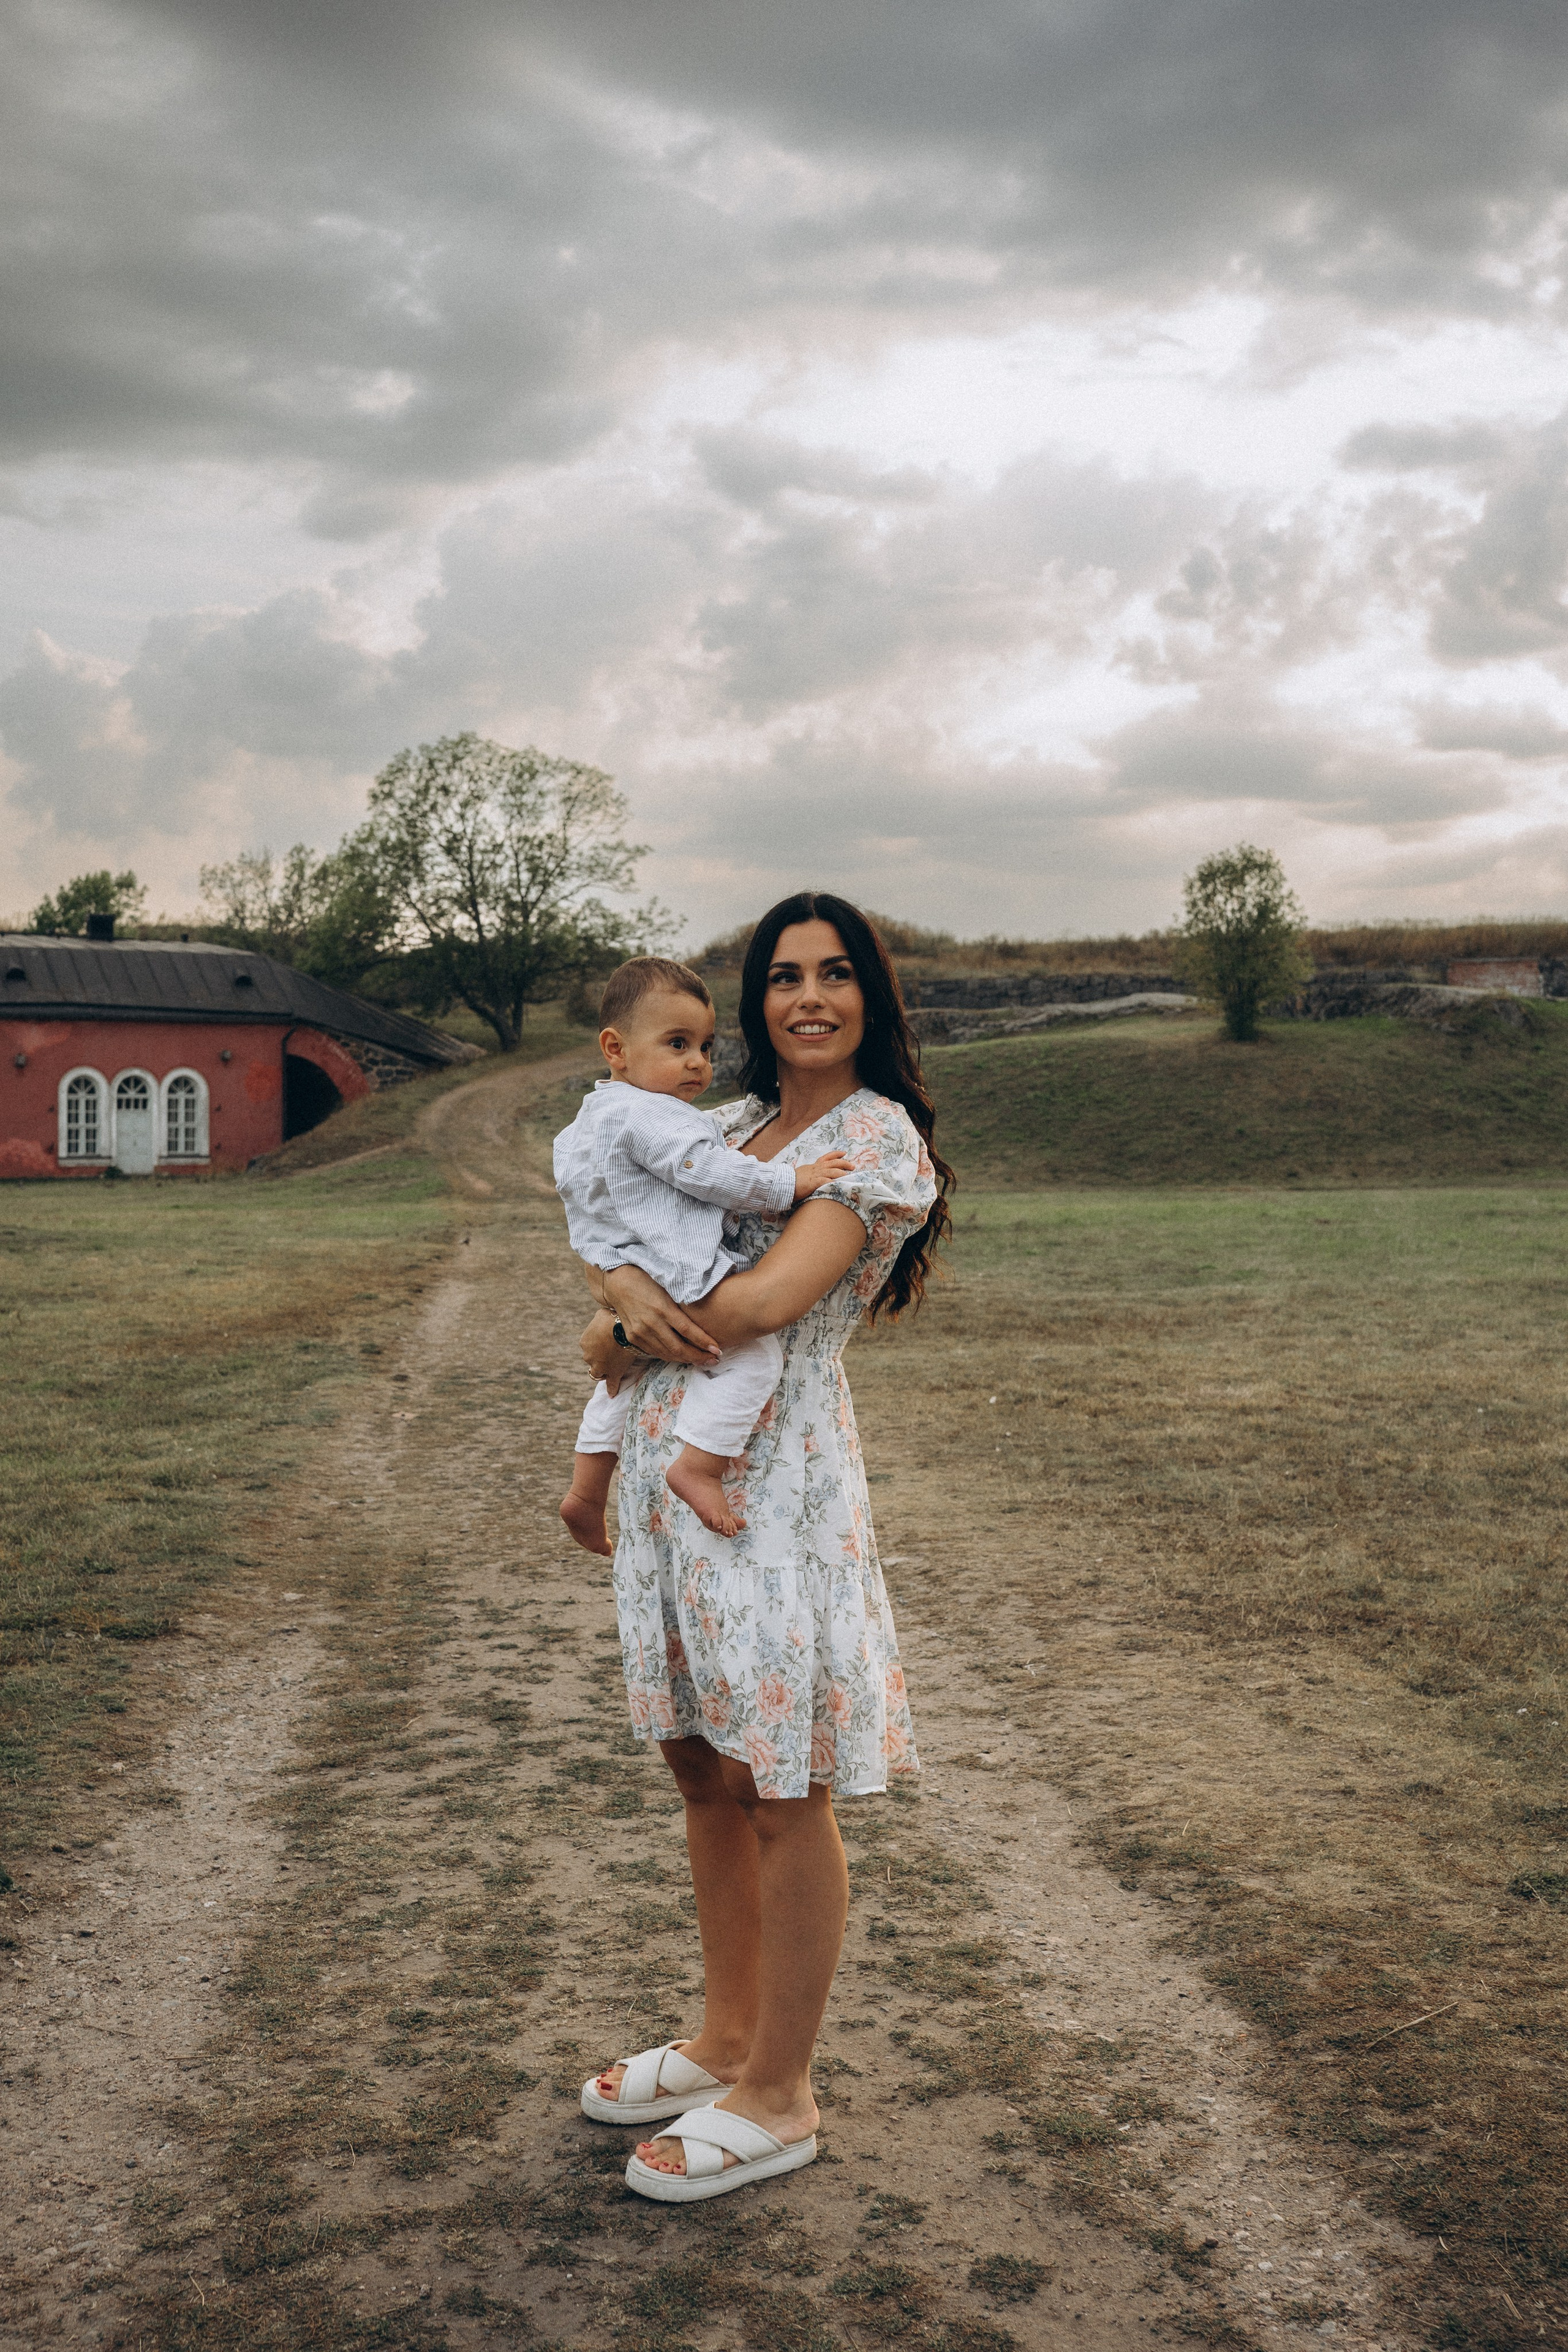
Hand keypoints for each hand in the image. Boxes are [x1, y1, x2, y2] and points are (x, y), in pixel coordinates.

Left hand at [581, 1309, 648, 1388]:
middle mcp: (589, 1356)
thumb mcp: (601, 1314)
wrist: (623, 1328)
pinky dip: (611, 1389)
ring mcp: (600, 1366)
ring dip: (603, 1370)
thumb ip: (600, 1320)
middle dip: (599, 1358)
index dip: (596, 1347)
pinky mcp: (613, 1373)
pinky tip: (612, 1394)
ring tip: (613, 1366)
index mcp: (584, 1343)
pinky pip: (611, 1384)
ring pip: (598, 1372)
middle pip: (592, 1361)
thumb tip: (604, 1317)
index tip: (603, 1345)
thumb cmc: (613, 1317)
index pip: (588, 1348)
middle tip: (610, 1353)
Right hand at [601, 1265, 721, 1365]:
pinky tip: (682, 1356)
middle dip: (698, 1357)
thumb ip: (682, 1304)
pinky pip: (655, 1352)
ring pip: (667, 1354)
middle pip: (679, 1348)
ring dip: (686, 1359)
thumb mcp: (668, 1287)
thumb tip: (706, 1315)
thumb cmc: (647, 1279)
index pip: (688, 1331)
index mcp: (662, 1308)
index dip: (704, 1342)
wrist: (617, 1282)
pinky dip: (670, 1356)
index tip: (717, 1350)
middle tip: (713, 1360)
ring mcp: (640, 1332)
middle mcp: (651, 1323)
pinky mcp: (633, 1337)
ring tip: (701, 1360)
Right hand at [793, 1149, 854, 1199]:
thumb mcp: (803, 1175)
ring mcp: (814, 1175)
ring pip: (831, 1171)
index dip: (836, 1154)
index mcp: (813, 1166)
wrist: (782, 1183)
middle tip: (853, 1166)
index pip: (826, 1157)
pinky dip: (833, 1182)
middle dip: (844, 1163)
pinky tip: (839, 1184)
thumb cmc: (791, 1181)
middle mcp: (815, 1168)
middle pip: (833, 1163)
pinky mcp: (812, 1183)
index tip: (844, 1153)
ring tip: (849, 1175)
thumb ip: (810, 1175)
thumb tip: (814, 1178)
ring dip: (841, 1173)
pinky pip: (825, 1181)